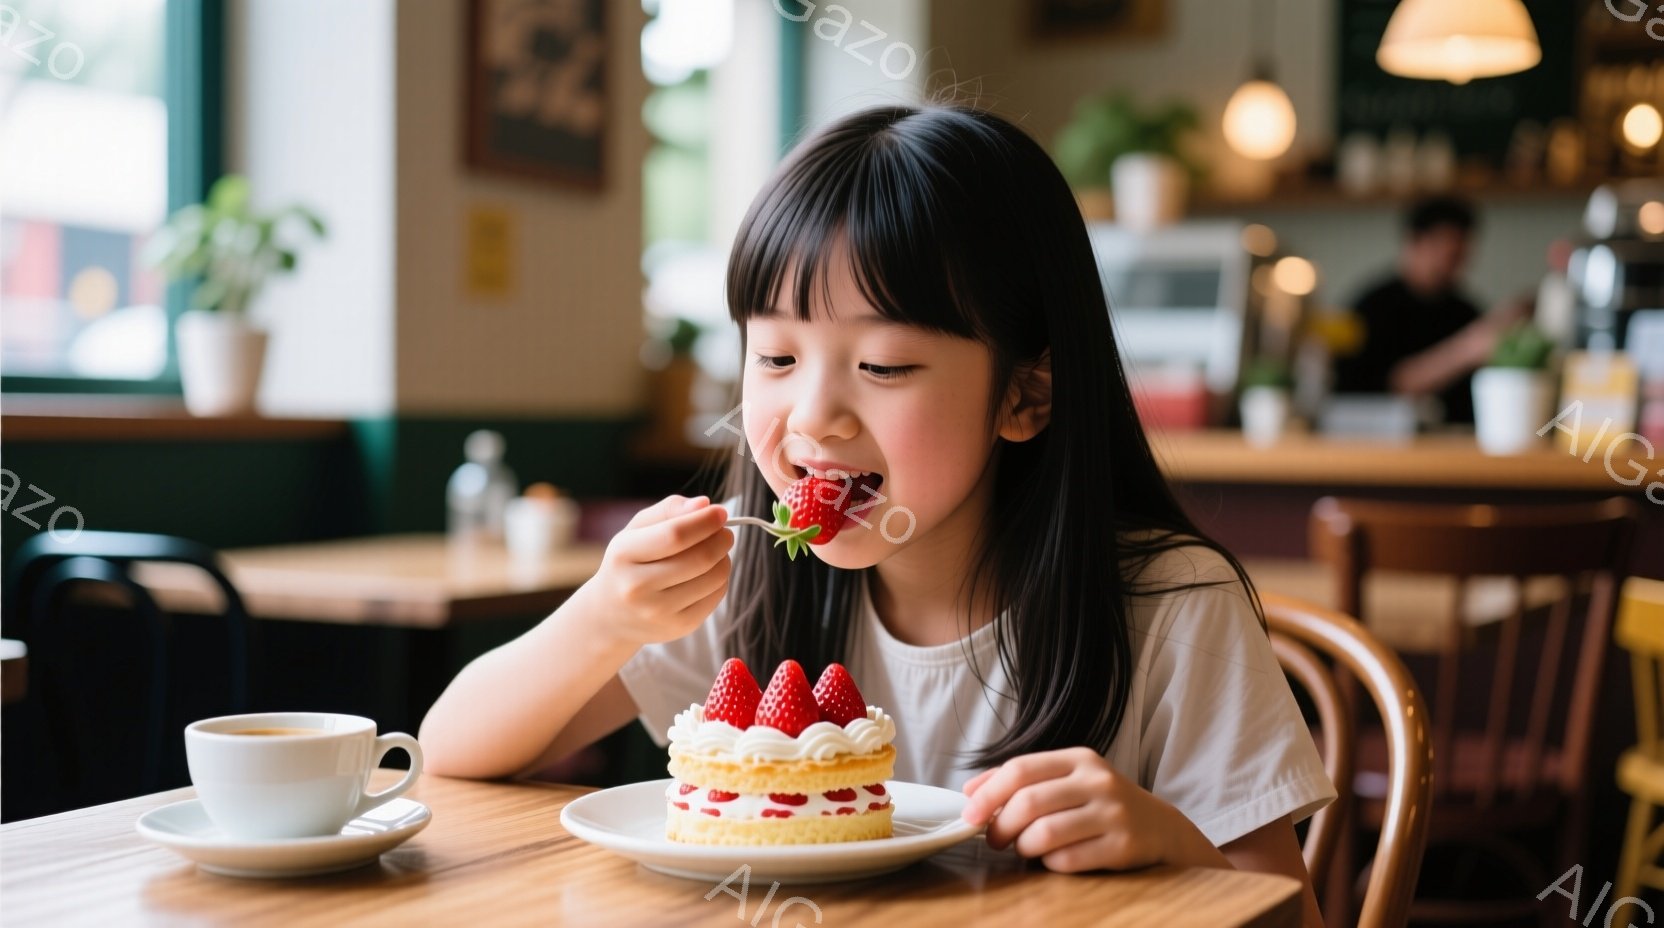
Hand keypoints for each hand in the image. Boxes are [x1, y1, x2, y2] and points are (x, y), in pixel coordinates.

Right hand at [587, 495, 732, 647]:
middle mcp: (637, 587)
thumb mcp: (637, 529)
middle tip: (724, 533)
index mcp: (623, 554)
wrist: (610, 614)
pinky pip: (716, 597)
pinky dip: (721, 580)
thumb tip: (704, 504)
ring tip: (715, 552)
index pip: (675, 535)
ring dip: (724, 558)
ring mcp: (658, 612)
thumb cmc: (629, 562)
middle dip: (721, 540)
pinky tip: (708, 574)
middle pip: (700, 558)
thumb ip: (669, 510)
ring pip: (714, 578)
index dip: (705, 521)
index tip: (721, 512)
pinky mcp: (678, 627)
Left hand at [960, 747, 1193, 872]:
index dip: (988, 794)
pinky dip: (1049, 864)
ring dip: (1023, 847)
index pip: (1020, 769)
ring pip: (1045, 834)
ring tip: (1024, 849)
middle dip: (1001, 826)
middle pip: (1029, 803)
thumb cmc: (1099, 803)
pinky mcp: (1122, 847)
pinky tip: (1053, 860)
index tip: (970, 815)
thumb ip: (1021, 780)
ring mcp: (1113, 814)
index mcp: (1078, 759)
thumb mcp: (1067, 780)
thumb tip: (970, 791)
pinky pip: (1067, 860)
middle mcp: (1098, 781)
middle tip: (994, 840)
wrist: (1159, 827)